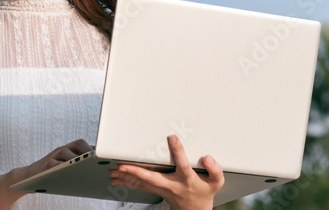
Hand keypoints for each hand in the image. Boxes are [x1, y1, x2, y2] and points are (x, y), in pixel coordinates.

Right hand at [0, 139, 91, 209]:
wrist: (28, 178)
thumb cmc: (51, 175)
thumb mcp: (66, 169)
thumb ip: (78, 168)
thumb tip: (97, 175)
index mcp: (69, 150)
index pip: (85, 144)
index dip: (96, 147)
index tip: (107, 155)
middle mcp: (62, 149)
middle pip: (78, 143)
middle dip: (89, 150)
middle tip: (98, 160)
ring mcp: (53, 156)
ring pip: (66, 152)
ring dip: (78, 158)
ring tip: (88, 167)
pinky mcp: (45, 165)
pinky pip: (55, 164)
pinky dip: (63, 167)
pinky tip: (71, 174)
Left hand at [109, 134, 223, 209]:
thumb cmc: (203, 192)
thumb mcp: (215, 182)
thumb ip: (215, 170)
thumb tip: (208, 158)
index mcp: (187, 179)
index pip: (183, 165)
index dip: (178, 151)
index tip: (172, 137)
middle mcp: (173, 185)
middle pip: (153, 178)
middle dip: (138, 172)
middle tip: (122, 166)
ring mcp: (163, 189)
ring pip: (143, 183)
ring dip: (127, 178)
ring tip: (113, 172)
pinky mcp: (156, 190)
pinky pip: (140, 186)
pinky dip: (128, 182)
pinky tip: (117, 178)